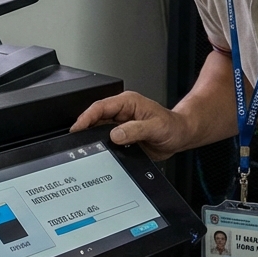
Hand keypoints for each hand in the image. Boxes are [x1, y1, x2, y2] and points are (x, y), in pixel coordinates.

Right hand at [70, 91, 193, 160]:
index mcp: (128, 102)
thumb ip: (136, 130)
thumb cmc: (173, 126)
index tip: (78, 128)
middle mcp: (122, 112)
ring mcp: (120, 125)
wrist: (181, 136)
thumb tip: (116, 134)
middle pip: (96, 118)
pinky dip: (100, 146)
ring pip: (98, 130)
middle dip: (84, 129)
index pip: (100, 107)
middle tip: (75, 142)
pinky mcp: (122, 136)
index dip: (86, 117)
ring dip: (91, 139)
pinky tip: (97, 153)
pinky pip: (106, 140)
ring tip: (83, 149)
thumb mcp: (156, 127)